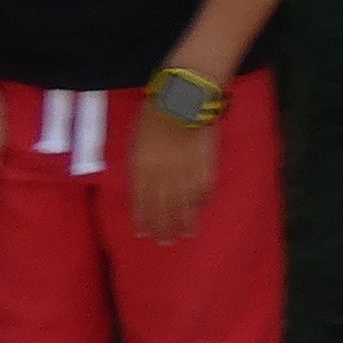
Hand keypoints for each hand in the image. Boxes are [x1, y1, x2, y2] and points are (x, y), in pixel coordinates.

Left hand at [127, 97, 219, 246]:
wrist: (183, 99)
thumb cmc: (155, 113)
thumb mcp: (138, 140)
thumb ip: (140, 165)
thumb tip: (144, 186)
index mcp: (143, 168)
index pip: (142, 201)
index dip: (144, 218)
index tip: (144, 233)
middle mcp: (163, 176)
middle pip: (164, 208)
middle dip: (164, 227)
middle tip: (165, 243)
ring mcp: (186, 173)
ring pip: (185, 204)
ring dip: (185, 221)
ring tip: (186, 234)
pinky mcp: (205, 167)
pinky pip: (203, 189)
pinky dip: (201, 201)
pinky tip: (199, 209)